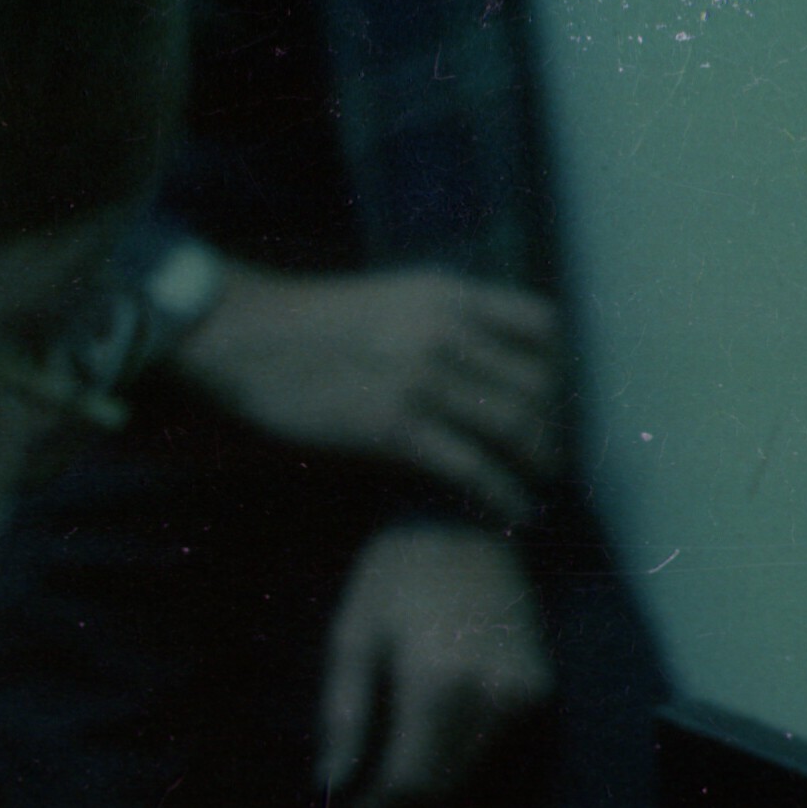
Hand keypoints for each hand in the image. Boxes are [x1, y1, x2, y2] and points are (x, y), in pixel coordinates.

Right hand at [172, 261, 566, 523]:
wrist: (245, 335)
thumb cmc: (312, 322)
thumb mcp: (392, 298)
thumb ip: (444, 318)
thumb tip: (489, 354)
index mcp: (448, 295)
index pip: (542, 324)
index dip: (561, 367)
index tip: (559, 399)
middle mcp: (445, 332)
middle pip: (538, 383)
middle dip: (556, 427)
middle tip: (557, 456)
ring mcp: (422, 379)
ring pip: (515, 426)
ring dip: (539, 463)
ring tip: (541, 485)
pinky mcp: (395, 427)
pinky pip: (472, 467)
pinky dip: (503, 495)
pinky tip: (513, 512)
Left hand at [315, 523, 555, 807]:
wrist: (472, 523)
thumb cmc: (398, 572)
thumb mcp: (353, 635)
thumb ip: (345, 716)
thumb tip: (329, 786)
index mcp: (438, 684)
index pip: (410, 785)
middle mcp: (493, 700)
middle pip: (447, 795)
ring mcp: (526, 701)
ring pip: (476, 784)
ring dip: (433, 804)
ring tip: (390, 800)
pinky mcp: (542, 696)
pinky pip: (500, 758)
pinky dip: (463, 774)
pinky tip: (430, 765)